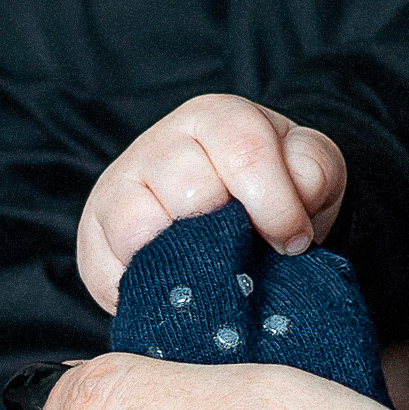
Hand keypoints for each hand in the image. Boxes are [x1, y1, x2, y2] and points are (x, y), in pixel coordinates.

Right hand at [76, 93, 346, 311]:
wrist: (237, 215)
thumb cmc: (275, 190)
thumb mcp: (310, 170)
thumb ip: (314, 170)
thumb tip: (298, 189)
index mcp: (216, 118)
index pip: (243, 153)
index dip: (275, 206)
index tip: (293, 242)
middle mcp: (159, 144)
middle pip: (189, 190)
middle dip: (229, 236)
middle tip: (249, 258)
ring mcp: (119, 187)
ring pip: (135, 226)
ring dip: (182, 262)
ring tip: (211, 277)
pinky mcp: (94, 234)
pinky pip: (104, 268)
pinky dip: (139, 289)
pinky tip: (175, 291)